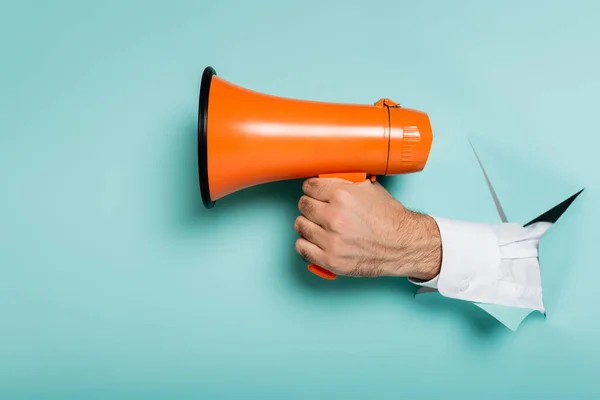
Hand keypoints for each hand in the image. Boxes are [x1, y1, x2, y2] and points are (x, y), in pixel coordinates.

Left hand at [294, 177, 441, 279]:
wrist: (403, 245)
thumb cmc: (388, 219)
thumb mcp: (369, 189)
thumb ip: (344, 183)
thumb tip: (325, 179)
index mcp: (342, 195)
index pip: (309, 186)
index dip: (312, 189)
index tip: (314, 192)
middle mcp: (334, 217)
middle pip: (303, 205)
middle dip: (310, 205)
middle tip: (318, 208)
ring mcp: (331, 240)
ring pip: (300, 225)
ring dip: (307, 224)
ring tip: (318, 225)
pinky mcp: (330, 260)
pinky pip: (301, 248)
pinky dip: (306, 243)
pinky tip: (315, 240)